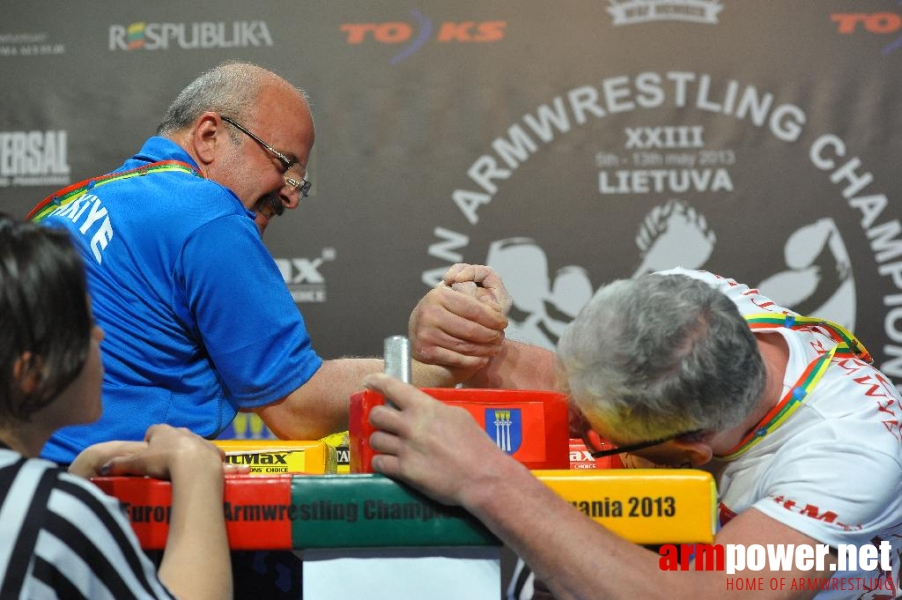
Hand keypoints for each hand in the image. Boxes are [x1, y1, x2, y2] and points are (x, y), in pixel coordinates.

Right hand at [81, 424, 246, 479]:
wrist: (195, 466)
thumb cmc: (164, 461)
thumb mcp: (137, 463)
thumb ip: (120, 464)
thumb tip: (104, 469)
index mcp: (163, 431)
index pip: (153, 430)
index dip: (150, 441)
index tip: (148, 453)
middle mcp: (183, 431)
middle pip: (174, 436)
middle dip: (169, 446)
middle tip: (164, 464)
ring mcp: (200, 440)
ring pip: (193, 444)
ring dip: (188, 453)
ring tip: (183, 470)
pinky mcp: (214, 451)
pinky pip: (210, 454)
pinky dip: (206, 460)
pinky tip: (202, 471)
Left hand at [364, 373, 508, 506]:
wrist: (483, 477)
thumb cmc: (477, 445)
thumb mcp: (458, 415)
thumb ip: (434, 409)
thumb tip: (422, 406)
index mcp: (425, 407)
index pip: (392, 387)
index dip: (377, 382)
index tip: (370, 382)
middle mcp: (411, 425)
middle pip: (376, 414)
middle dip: (378, 418)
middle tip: (385, 423)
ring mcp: (405, 449)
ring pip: (375, 439)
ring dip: (380, 442)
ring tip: (389, 445)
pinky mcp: (404, 471)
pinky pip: (379, 463)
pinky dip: (382, 462)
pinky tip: (390, 463)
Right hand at [409, 264, 509, 378]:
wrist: (418, 335)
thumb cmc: (442, 317)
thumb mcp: (454, 301)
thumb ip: (475, 301)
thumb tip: (497, 311)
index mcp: (439, 296)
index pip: (474, 309)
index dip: (493, 318)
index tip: (504, 322)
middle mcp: (430, 313)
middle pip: (472, 329)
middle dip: (492, 335)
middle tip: (501, 337)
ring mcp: (426, 333)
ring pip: (466, 346)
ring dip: (485, 349)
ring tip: (495, 348)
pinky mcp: (425, 351)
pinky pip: (458, 359)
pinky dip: (474, 361)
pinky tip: (483, 358)